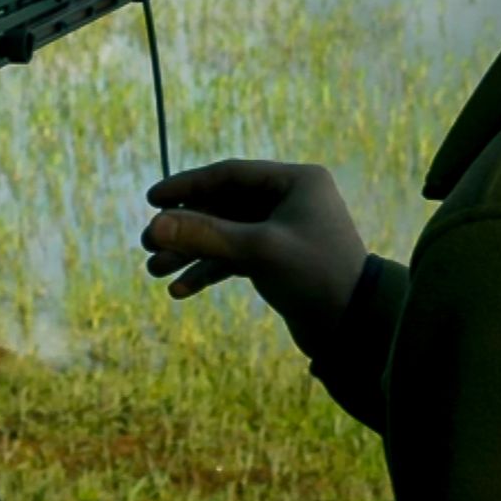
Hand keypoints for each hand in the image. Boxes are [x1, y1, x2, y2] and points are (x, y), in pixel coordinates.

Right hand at [140, 159, 369, 355]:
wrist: (353, 325)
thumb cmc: (313, 275)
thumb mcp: (257, 251)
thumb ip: (204, 235)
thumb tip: (154, 225)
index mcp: (295, 181)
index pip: (230, 174)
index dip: (188, 186)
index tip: (152, 200)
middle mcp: (290, 200)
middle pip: (224, 205)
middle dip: (186, 228)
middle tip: (146, 245)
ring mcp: (284, 230)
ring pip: (227, 234)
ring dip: (192, 251)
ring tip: (156, 271)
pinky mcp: (280, 260)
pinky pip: (236, 257)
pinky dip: (210, 270)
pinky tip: (181, 289)